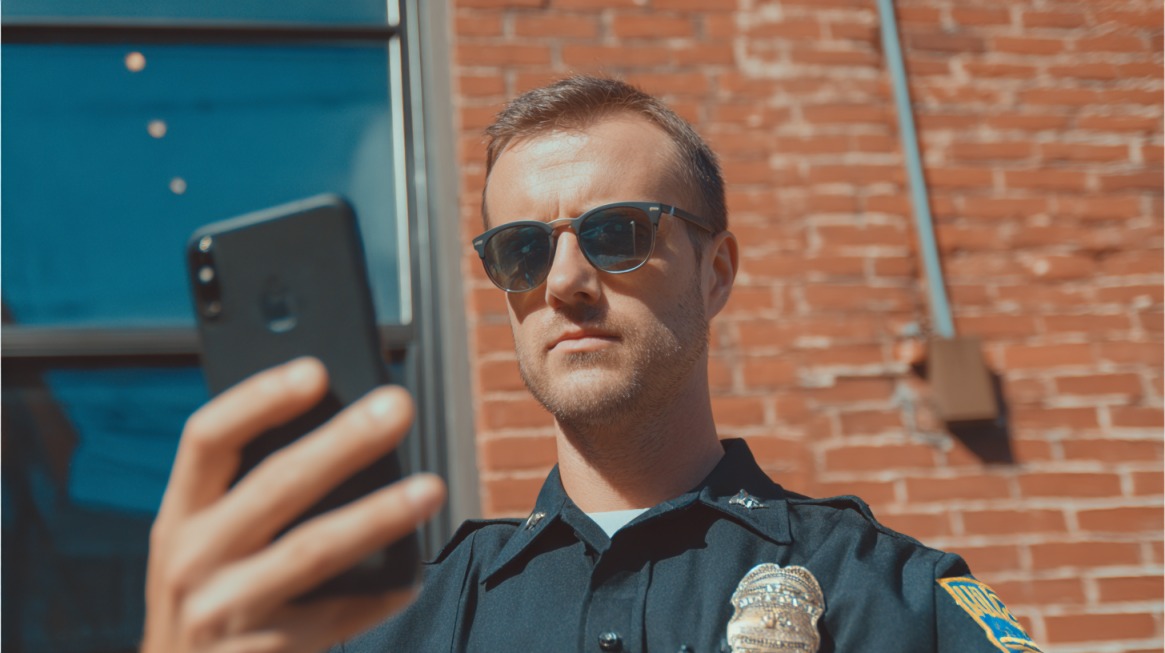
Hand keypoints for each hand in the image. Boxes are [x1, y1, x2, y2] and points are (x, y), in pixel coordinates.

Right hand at [142, 357, 445, 652]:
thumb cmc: (209, 601)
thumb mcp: (203, 545)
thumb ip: (246, 496)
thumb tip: (340, 429)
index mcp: (178, 516)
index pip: (207, 437)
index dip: (259, 398)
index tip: (314, 370)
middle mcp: (189, 559)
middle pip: (275, 484)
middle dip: (343, 441)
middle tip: (398, 406)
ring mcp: (222, 610)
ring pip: (313, 549)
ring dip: (378, 514)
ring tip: (430, 489)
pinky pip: (335, 617)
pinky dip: (379, 595)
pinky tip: (412, 578)